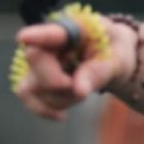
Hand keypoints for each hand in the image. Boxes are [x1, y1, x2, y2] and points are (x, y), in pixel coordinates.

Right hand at [13, 19, 133, 120]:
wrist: (112, 56)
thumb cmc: (115, 50)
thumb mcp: (118, 59)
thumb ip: (99, 72)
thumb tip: (79, 91)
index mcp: (72, 28)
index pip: (53, 32)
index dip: (38, 35)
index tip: (24, 38)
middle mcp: (47, 41)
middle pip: (36, 61)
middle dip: (60, 84)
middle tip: (84, 87)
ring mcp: (36, 61)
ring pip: (31, 86)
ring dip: (58, 99)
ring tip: (81, 92)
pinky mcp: (33, 79)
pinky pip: (28, 97)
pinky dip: (45, 110)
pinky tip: (62, 116)